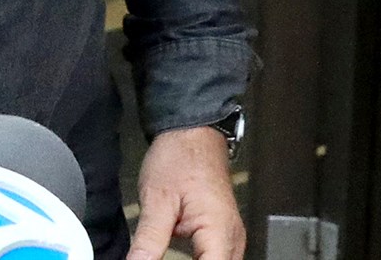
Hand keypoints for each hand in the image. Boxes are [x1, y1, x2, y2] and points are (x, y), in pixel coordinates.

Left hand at [127, 125, 243, 259]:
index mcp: (219, 232)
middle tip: (154, 257)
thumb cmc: (180, 157)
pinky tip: (180, 259)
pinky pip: (217, 258)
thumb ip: (149, 240)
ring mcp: (231, 237)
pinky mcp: (223, 234)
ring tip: (164, 254)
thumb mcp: (156, 200)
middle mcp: (232, 239)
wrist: (192, 134)